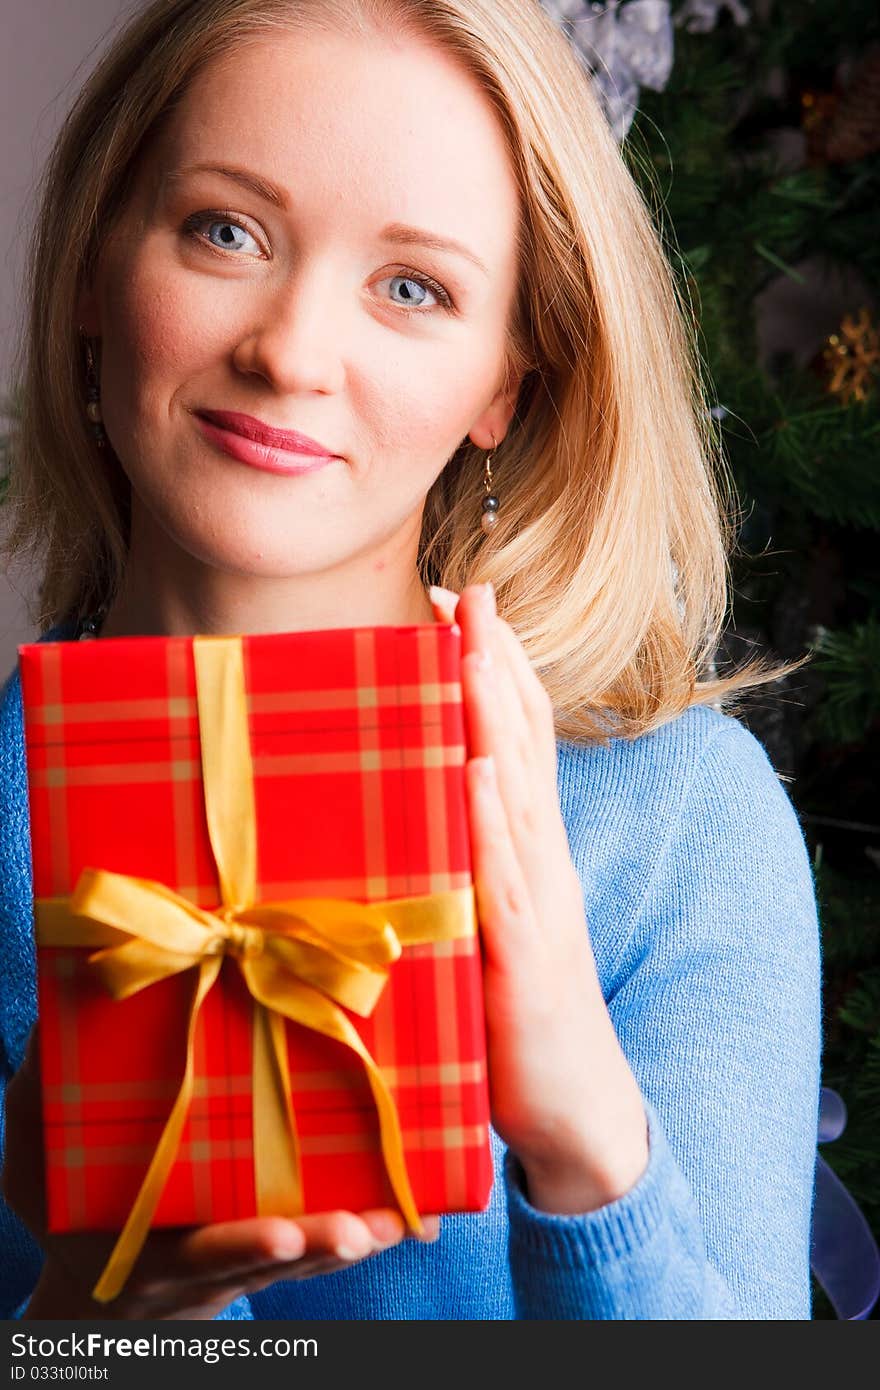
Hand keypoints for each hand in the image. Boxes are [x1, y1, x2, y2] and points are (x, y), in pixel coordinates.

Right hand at [3, 1024, 438, 1318]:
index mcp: (144, 1250)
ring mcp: (235, 1270)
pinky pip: (315, 1256)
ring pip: (303, 1265)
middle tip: (366, 1231)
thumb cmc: (63, 1207)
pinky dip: (357, 1237)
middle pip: (269, 1267)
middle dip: (320, 1248)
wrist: (91, 1288)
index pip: (197, 1254)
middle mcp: (197, 1271)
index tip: (284, 1236)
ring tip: (404, 1221)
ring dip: (352, 1241)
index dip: (241, 1247)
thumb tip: (49, 1032)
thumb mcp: (32, 1161)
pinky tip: (410, 1217)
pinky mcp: (264, 1258)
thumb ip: (39, 1103)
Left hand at [429, 583, 648, 1213]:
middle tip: (467, 591)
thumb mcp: (482, 921)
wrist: (576, 1108)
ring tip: (470, 651)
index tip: (454, 604)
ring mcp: (537, 904)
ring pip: (515, 794)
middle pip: (519, 744)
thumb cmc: (515, 1013)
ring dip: (493, 720)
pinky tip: (476, 775)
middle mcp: (539, 859)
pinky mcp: (525, 958)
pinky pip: (507, 879)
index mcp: (526, 847)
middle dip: (492, 663)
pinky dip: (493, 823)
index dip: (489, 668)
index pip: (511, 737)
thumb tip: (405, 803)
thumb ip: (454, 861)